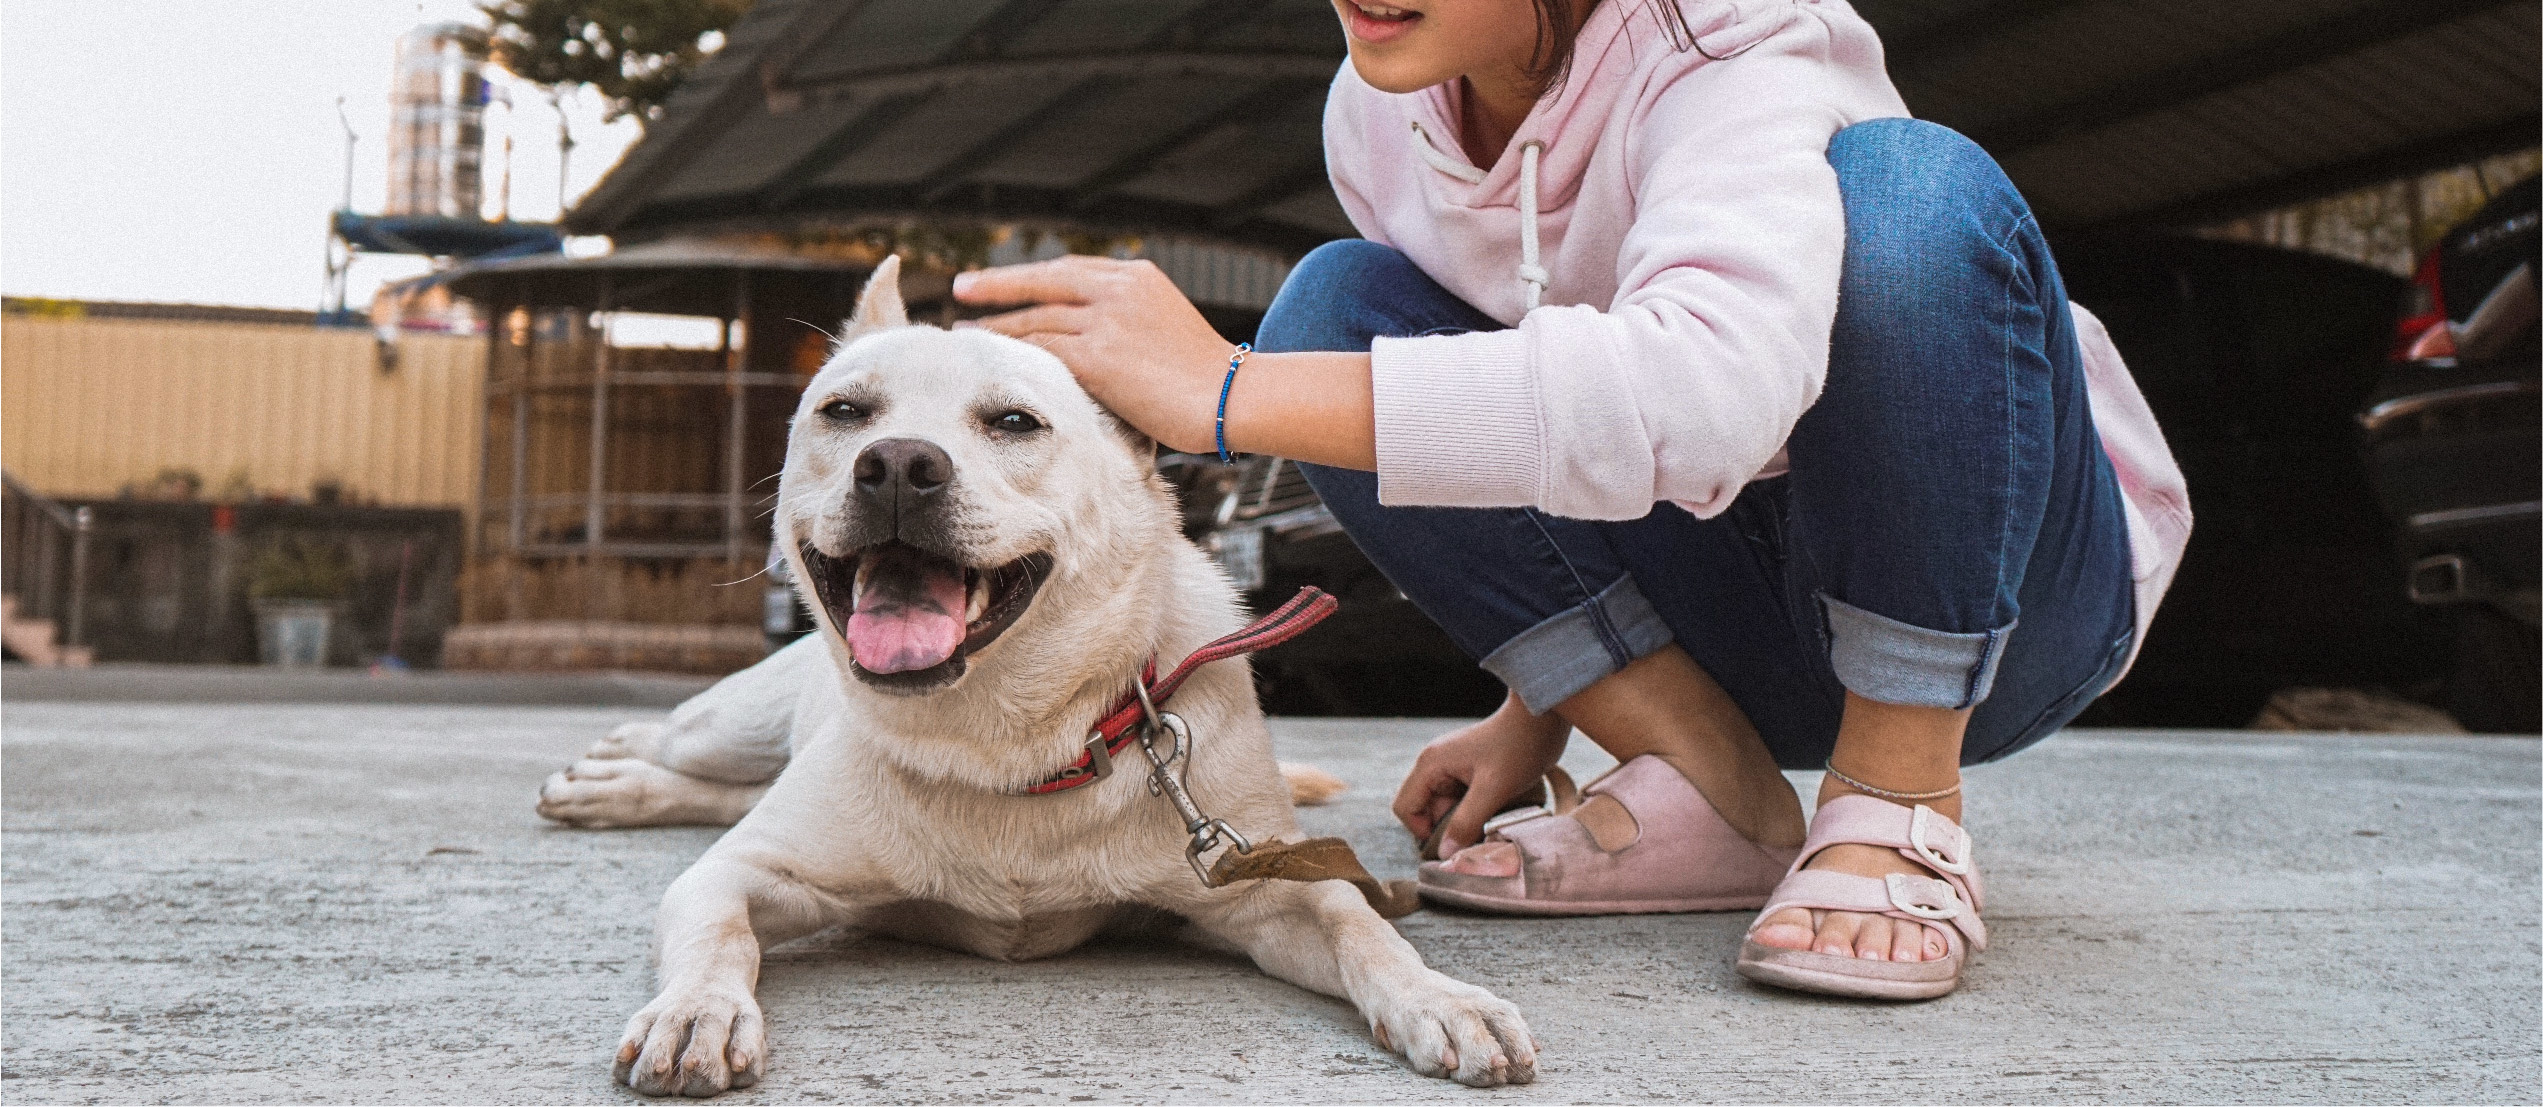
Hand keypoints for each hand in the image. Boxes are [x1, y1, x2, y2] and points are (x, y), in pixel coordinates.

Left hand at [956, 256, 1231, 454]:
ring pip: (1036, 317)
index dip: (1032, 277)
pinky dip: (1012, 352)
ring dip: (996, 325)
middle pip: (1044, 282)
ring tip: (967, 332)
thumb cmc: (1206, 377)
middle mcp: (1118, 290)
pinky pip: (1042, 348)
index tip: (1002, 281)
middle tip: (962, 288)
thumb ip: (1128, 320)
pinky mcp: (1099, 356)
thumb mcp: (1166, 326)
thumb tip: (1093, 337)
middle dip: (998, 285)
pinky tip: (992, 357)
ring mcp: (1107, 320)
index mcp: (1137, 277)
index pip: (1071, 270)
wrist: (1231, 396)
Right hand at [1392, 693, 1571, 857]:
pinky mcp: (1469, 771)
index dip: (1423, 831)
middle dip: (1448, 828)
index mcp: (1431, 764)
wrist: (1541, 719)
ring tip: (1492, 823)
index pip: (1405, 808)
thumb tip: (1444, 853)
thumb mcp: (1493, 789)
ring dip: (1465, 821)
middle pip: (1426, 810)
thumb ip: (1466, 821)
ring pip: (1446, 808)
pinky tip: (1496, 813)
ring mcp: (1452, 767)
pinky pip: (1462, 800)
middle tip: (1478, 837)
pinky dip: (1475, 812)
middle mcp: (1435, 764)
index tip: (1453, 842)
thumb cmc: (1517, 747)